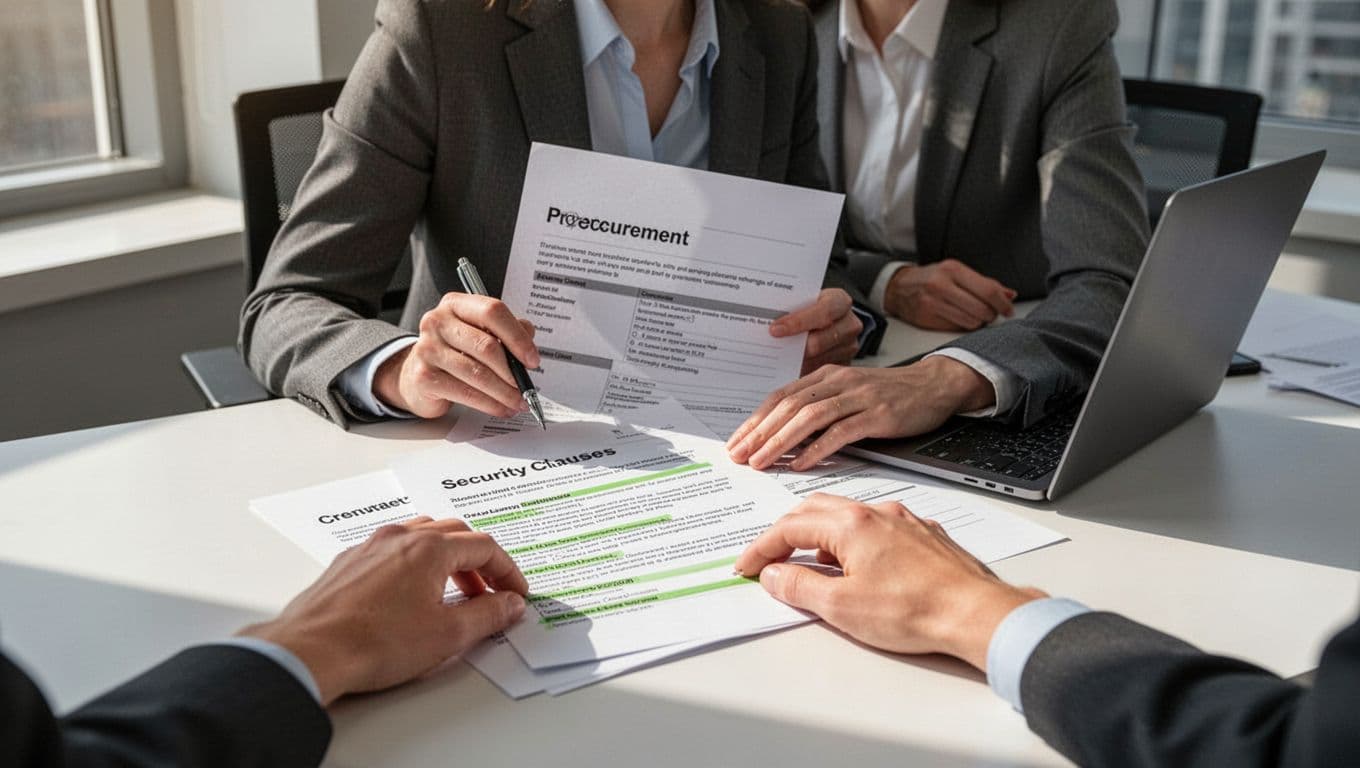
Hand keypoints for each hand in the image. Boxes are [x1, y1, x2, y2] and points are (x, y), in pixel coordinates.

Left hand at [238, 517, 528, 705]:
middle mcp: (400, 536)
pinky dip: (415, 563)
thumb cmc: (375, 643)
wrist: (310, 652)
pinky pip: (393, 550)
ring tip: (453, 592)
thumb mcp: (446, 635)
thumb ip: (487, 615)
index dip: (508, 571)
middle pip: (455, 535)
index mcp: (429, 548)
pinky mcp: (348, 563)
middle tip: (491, 593)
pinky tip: (412, 593)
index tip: (516, 594)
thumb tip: (510, 604)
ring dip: (447, 559)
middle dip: (480, 564)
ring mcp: (370, 547)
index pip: (484, 548)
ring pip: (422, 537)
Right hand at [374, 292, 539, 418]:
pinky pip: (466, 393)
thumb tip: (529, 345)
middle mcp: (438, 322)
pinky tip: (501, 408)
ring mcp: (428, 348)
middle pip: (487, 346)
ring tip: (518, 401)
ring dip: (504, 392)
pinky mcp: (424, 377)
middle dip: (513, 371)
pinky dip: (489, 404)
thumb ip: (508, 332)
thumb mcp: (481, 334)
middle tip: (527, 387)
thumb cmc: (456, 352)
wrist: (418, 375)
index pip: (493, 312)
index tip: (532, 359)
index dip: (517, 337)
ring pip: (478, 373)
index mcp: (456, 304)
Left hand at [727, 356, 993, 470]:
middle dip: (760, 433)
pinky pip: (841, 431)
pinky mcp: (878, 414)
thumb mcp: (847, 393)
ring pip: (809, 417)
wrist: (933, 384)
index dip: (755, 420)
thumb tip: (783, 435)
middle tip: (739, 456)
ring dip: (781, 441)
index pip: (780, 397)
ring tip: (762, 461)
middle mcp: (838, 382)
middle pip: (789, 406)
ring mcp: (858, 397)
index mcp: (825, 376)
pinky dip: (818, 448)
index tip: (736, 443)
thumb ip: (819, 407)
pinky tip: (801, 463)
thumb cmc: (887, 393)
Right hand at [735, 494, 1044, 669]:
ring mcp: (904, 521)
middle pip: (815, 510)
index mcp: (850, 524)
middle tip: (770, 559)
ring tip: (811, 564)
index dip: (761, 548)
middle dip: (787, 533)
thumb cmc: (915, 610)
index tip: (747, 566)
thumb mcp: (841, 607)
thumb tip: (772, 575)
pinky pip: (878, 526)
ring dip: (821, 534)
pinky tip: (859, 564)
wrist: (975, 613)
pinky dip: (854, 539)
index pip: (789, 527)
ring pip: (848, 516)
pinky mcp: (925, 535)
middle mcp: (876, 512)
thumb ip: (799, 587)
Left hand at [770, 288, 862, 373]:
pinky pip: (821, 373)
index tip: (774, 330)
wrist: (828, 320)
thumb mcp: (803, 301)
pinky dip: (802, 371)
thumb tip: (763, 323)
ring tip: (774, 362)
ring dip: (796, 362)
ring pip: (818, 360)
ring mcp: (850, 346)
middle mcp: (849, 324)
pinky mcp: (844, 365)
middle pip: (820, 341)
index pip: (823, 311)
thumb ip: (789, 309)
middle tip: (770, 350)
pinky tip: (786, 368)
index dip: (798, 321)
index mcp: (839, 301)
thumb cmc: (808, 308)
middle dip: (793, 347)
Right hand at [885, 260, 1016, 330]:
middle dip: (990, 315)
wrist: (899, 287)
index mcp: (953, 269)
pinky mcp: (926, 318)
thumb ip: (984, 283)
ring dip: (977, 322)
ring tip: (972, 315)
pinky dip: (962, 326)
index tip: (1008, 310)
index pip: (988, 291)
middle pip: (981, 309)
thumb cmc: (932, 278)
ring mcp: (932, 303)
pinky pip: (956, 328)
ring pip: (971, 322)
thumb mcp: (957, 273)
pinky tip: (958, 318)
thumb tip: (1009, 295)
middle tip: (989, 314)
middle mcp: (942, 285)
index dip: (1002, 304)